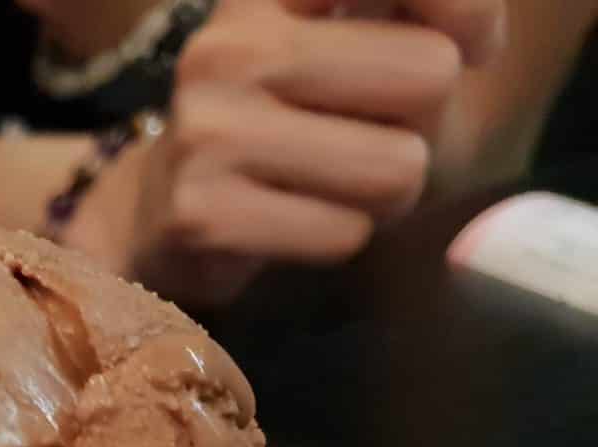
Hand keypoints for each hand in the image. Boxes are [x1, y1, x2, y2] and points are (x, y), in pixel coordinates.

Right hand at [78, 0, 507, 305]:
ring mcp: (207, 130)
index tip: (470, 46)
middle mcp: (228, 43)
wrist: (161, 209)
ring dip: (385, 193)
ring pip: (397, 167)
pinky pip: (344, 233)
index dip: (470, 14)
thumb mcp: (347, 37)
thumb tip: (473, 43)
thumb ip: (429, 15)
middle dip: (421, 124)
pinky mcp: (201, 214)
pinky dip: (336, 237)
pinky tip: (290, 222)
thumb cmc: (284, 120)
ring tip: (328, 185)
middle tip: (362, 137)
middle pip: (431, 74)